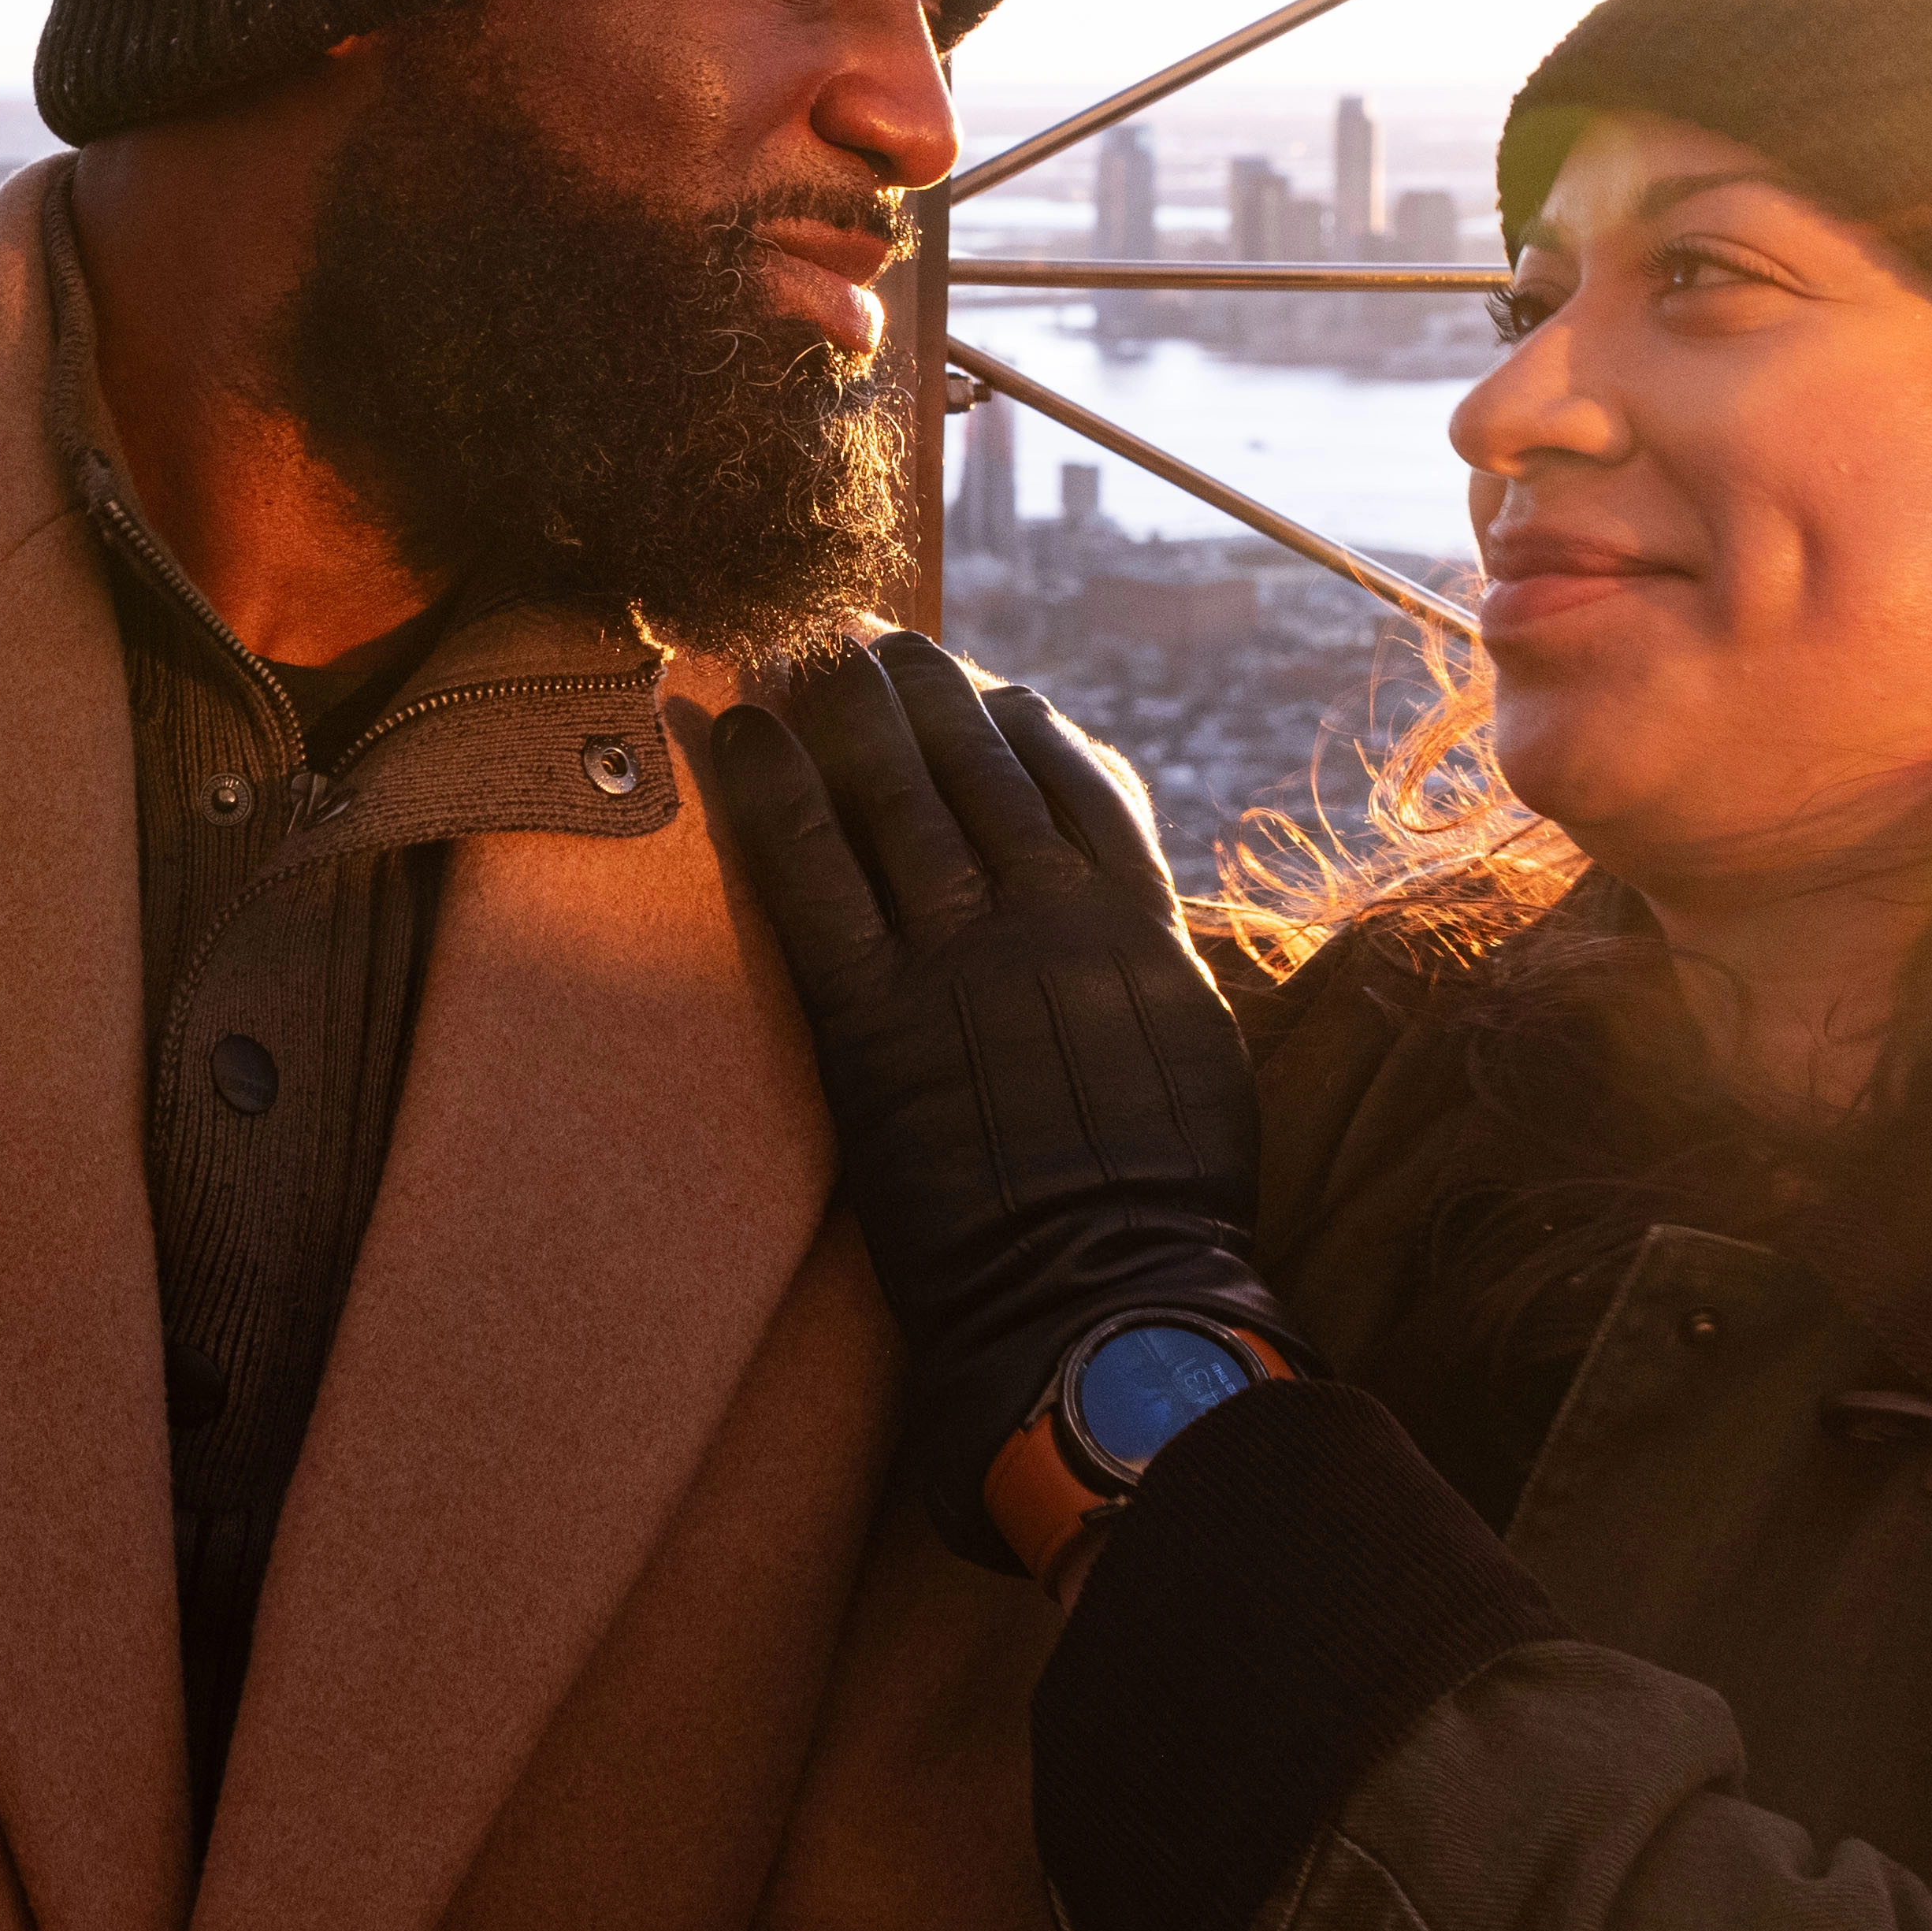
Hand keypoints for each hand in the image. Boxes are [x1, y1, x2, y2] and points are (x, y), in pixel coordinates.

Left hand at [705, 632, 1293, 1565]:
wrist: (1102, 1298)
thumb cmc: (1163, 1202)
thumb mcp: (1194, 1048)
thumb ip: (1147, 950)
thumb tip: (1114, 889)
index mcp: (1133, 917)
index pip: (1067, 772)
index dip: (1011, 716)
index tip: (977, 684)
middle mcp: (1044, 912)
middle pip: (968, 758)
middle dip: (913, 685)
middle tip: (864, 631)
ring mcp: (955, 956)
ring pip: (888, 790)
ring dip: (839, 706)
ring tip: (800, 649)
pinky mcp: (869, 1017)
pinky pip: (808, 873)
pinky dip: (770, 792)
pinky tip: (737, 733)